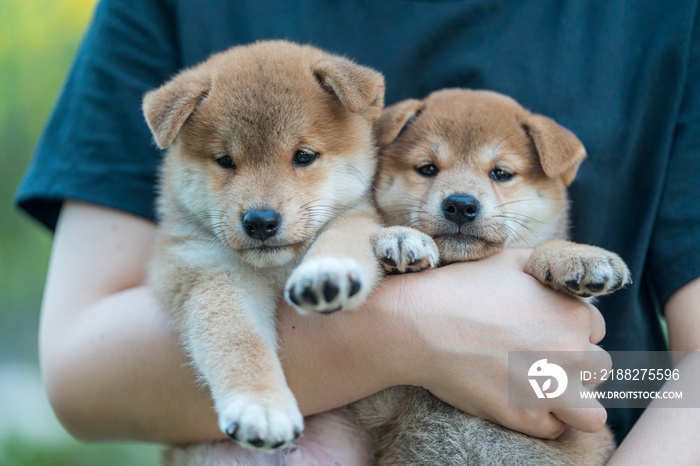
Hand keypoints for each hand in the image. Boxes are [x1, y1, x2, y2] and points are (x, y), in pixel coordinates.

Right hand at [380, 248, 607, 438]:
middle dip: (576, 364)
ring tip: (547, 391)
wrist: (420, 324)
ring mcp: (551, 389)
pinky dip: (540, 418)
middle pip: (598, 368)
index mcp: (573, 314)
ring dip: (574, 402)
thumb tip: (562, 278)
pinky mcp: (525, 416)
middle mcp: (572, 353)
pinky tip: (519, 400)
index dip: (570, 330)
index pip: (595, 329)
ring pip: (591, 413)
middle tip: (542, 359)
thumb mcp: (511, 260)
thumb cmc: (462, 288)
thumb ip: (549, 267)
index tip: (544, 332)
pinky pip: (554, 429)